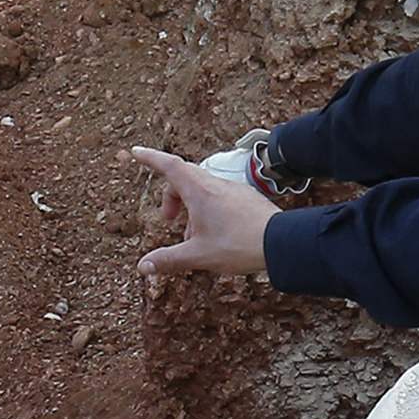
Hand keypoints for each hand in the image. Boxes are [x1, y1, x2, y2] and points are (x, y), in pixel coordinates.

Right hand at [126, 145, 273, 278]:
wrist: (281, 242)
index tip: (137, 152)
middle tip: (167, 219)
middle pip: (184, 177)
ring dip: (191, 207)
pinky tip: (216, 234)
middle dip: (170, 195)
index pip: (169, 166)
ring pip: (202, 188)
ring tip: (193, 236)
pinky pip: (219, 196)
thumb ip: (168, 260)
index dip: (151, 158)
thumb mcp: (198, 255)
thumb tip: (142, 266)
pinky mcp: (246, 198)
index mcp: (200, 192)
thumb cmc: (238, 245)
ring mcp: (233, 189)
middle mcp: (216, 184)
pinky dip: (208, 209)